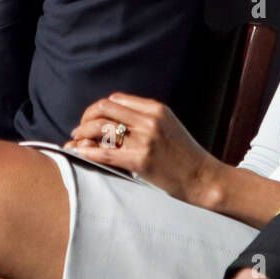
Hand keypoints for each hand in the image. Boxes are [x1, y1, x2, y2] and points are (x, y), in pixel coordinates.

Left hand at [65, 93, 218, 203]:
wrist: (203, 178)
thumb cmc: (184, 156)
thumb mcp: (168, 126)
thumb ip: (144, 119)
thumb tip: (112, 120)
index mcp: (155, 108)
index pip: (115, 100)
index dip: (97, 109)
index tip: (91, 120)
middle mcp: (149, 119)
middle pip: (104, 109)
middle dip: (86, 119)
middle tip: (79, 131)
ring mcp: (145, 139)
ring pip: (100, 129)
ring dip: (82, 135)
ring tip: (76, 142)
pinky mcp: (141, 160)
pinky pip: (105, 154)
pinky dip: (87, 152)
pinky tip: (78, 154)